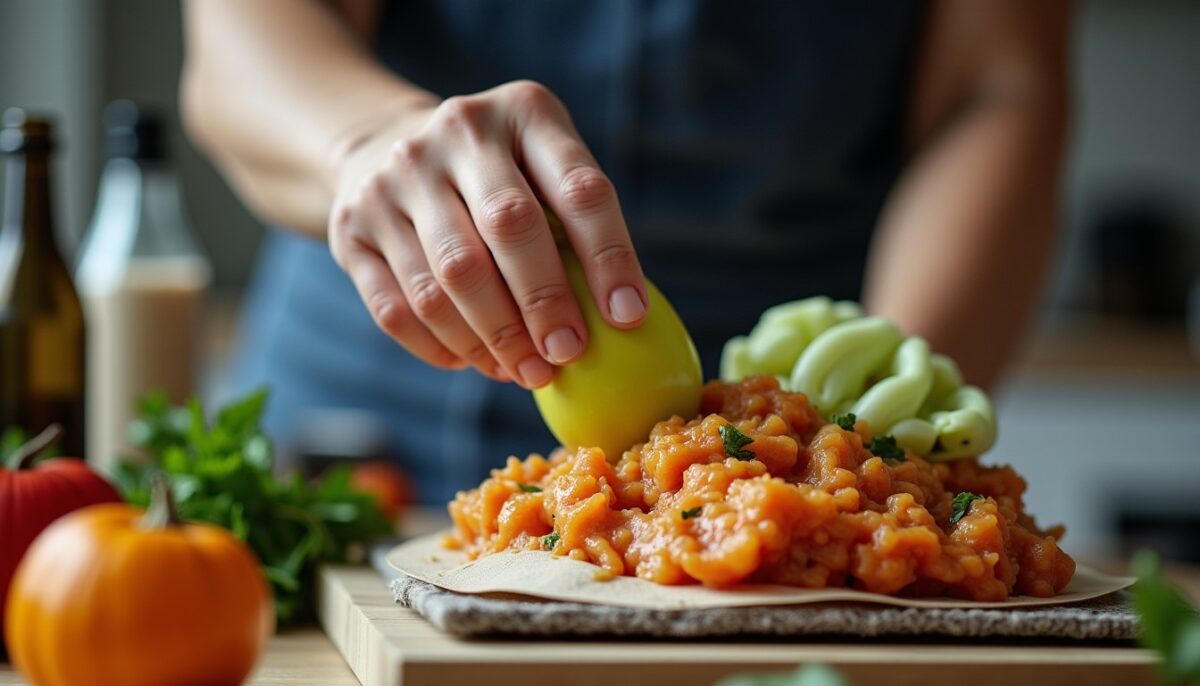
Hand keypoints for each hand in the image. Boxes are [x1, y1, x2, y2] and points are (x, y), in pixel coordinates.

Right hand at [328, 81, 646, 388]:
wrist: (382, 145)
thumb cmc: (499, 176)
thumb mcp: (544, 166)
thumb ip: (578, 226)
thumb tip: (619, 323)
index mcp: (525, 112)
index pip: (579, 189)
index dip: (609, 257)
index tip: (626, 318)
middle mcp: (456, 132)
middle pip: (508, 228)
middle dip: (544, 304)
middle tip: (567, 355)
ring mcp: (393, 178)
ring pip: (447, 281)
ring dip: (493, 341)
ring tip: (528, 373)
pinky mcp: (350, 227)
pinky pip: (397, 308)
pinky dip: (441, 348)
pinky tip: (476, 363)